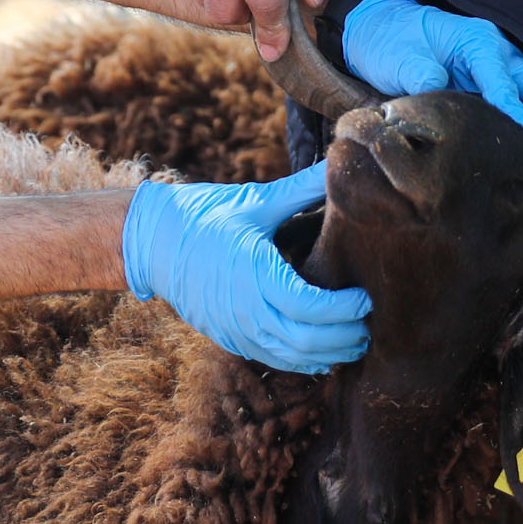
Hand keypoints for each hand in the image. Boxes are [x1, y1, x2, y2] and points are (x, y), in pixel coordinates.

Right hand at [122, 168, 369, 372]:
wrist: (151, 242)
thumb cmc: (203, 215)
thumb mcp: (255, 200)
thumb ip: (302, 189)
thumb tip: (340, 162)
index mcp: (254, 274)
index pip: (310, 307)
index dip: (344, 309)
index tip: (366, 296)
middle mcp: (245, 309)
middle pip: (306, 341)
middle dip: (345, 338)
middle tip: (371, 324)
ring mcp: (236, 329)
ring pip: (292, 358)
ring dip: (328, 354)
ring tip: (355, 340)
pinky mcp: (230, 338)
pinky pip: (274, 360)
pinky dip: (304, 361)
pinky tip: (324, 351)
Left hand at [340, 0, 522, 161]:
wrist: (381, 31)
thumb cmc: (392, 42)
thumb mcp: (400, 58)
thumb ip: (421, 74)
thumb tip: (436, 91)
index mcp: (477, 41)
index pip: (502, 79)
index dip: (515, 107)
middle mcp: (497, 52)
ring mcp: (501, 67)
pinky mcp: (497, 83)